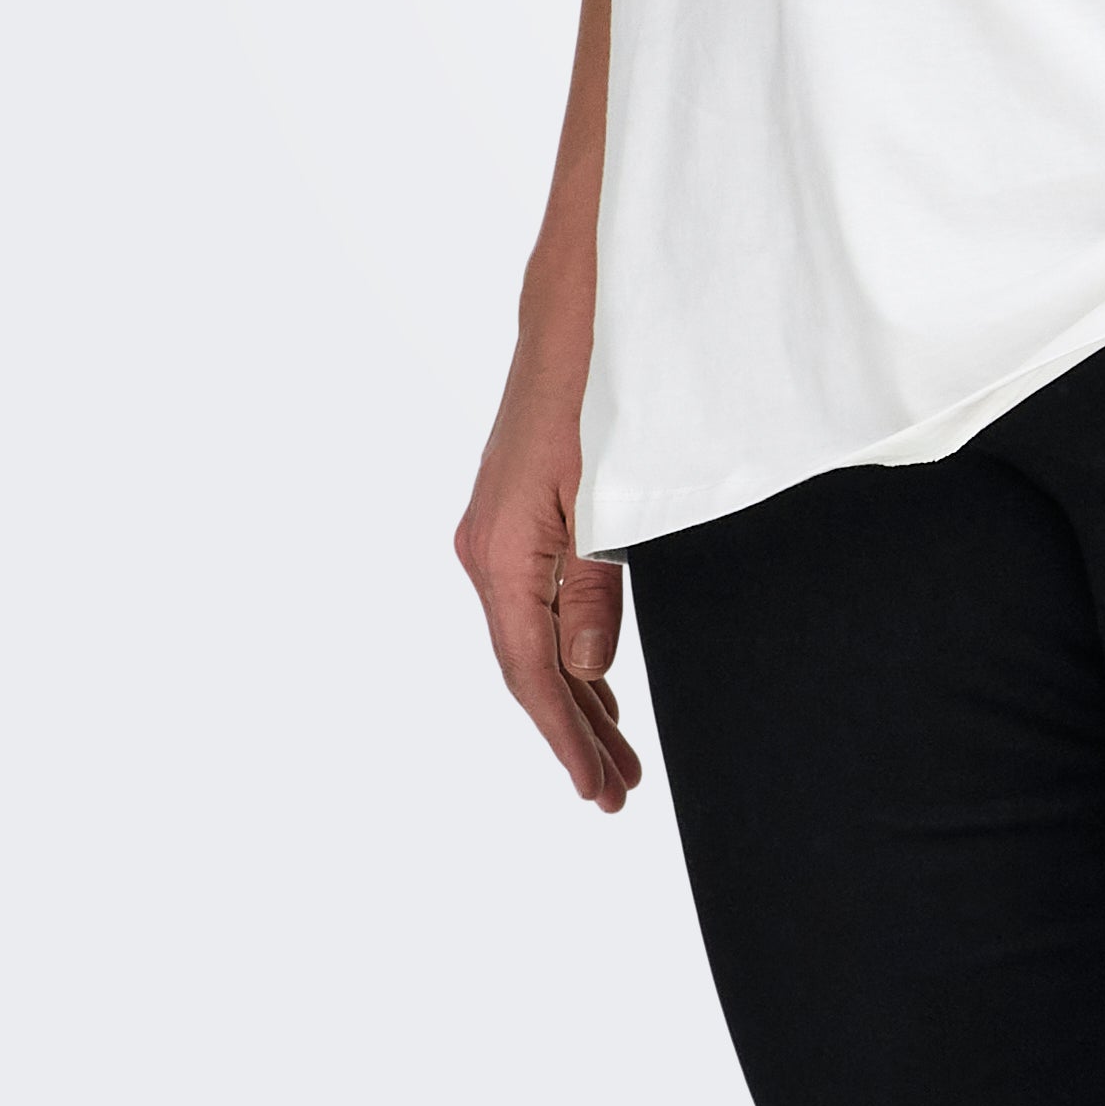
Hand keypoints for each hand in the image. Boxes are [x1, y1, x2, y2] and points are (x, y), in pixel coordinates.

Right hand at [454, 333, 641, 811]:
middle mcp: (486, 550)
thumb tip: (583, 674)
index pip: (532, 671)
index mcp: (501, 553)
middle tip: (618, 793)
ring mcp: (497, 533)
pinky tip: (593, 683)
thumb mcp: (610, 496)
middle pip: (530, 667)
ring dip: (574, 698)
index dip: (565, 736)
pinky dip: (568, 649)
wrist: (576, 312)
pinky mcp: (518, 517)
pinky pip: (538, 603)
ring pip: (534, 638)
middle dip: (574, 733)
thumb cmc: (601, 393)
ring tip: (614, 758)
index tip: (598, 790)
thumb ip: (595, 589)